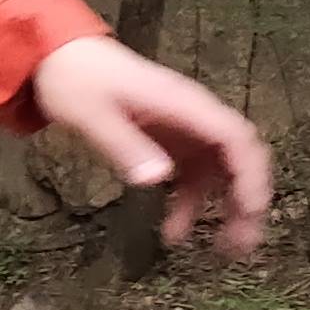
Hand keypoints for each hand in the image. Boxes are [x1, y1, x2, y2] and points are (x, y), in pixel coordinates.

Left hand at [28, 35, 273, 258]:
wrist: (58, 57)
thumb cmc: (75, 80)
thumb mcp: (91, 114)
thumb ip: (124, 145)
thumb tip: (158, 180)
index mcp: (183, 104)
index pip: (235, 138)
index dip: (250, 174)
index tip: (252, 211)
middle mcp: (194, 116)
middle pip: (238, 157)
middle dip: (247, 200)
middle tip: (242, 245)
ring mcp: (185, 129)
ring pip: (219, 172)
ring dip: (223, 209)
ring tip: (220, 252)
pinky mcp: (171, 141)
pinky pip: (192, 175)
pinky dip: (189, 204)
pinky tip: (172, 234)